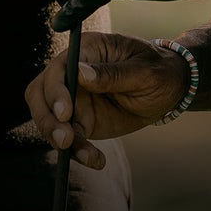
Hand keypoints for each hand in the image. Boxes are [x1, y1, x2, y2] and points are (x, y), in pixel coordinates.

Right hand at [25, 33, 192, 166]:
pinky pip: (70, 138)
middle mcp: (72, 73)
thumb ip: (113, 74)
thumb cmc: (159, 71)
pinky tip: (96, 160)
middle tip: (65, 140)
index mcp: (86, 50)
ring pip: (49, 118)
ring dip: (57, 138)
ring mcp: (74, 98)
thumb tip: (81, 73)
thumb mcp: (144, 71)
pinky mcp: (81, 120)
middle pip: (40, 93)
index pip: (58, 68)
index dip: (56, 90)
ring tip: (85, 155)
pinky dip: (77, 151)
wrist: (169, 90)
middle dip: (47, 118)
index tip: (66, 113)